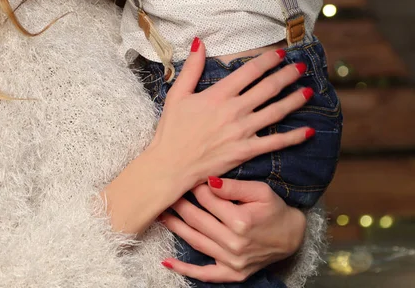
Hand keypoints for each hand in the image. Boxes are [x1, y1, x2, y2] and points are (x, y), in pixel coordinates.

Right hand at [150, 39, 313, 191]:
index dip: (267, 61)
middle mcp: (234, 110)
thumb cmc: (172, 129)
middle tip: (301, 66)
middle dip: (287, 75)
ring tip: (309, 91)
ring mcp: (243, 131)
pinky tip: (309, 131)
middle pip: (268, 88)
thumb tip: (200, 42)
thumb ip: (192, 68)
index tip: (280, 54)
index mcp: (218, 94)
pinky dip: (294, 137)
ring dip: (295, 100)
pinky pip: (276, 143)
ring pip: (276, 112)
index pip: (250, 72)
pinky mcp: (246, 151)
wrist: (171, 164)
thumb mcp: (177, 94)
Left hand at [159, 178, 305, 282]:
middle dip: (178, 204)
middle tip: (165, 191)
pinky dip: (185, 269)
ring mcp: (232, 261)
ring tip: (159, 214)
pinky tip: (167, 262)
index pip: (207, 199)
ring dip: (174, 227)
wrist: (291, 236)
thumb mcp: (259, 190)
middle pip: (197, 220)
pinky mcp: (232, 273)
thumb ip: (233, 186)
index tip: (184, 176)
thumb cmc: (274, 209)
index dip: (194, 186)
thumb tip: (209, 180)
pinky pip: (205, 274)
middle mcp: (234, 244)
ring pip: (195, 241)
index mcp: (241, 221)